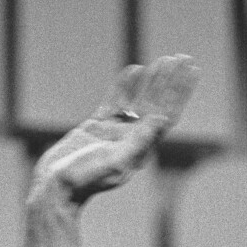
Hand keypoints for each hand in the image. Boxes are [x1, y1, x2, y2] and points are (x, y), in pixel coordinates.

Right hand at [20, 55, 199, 246]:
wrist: (55, 189)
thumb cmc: (84, 179)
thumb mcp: (115, 161)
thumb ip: (138, 142)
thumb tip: (161, 120)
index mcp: (140, 148)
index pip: (165, 114)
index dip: (179, 92)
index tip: (191, 70)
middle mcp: (131, 140)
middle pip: (156, 104)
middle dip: (170, 81)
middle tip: (183, 57)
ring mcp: (114, 133)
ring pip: (138, 101)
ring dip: (152, 81)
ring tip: (164, 60)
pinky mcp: (95, 128)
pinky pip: (116, 102)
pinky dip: (125, 86)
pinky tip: (135, 70)